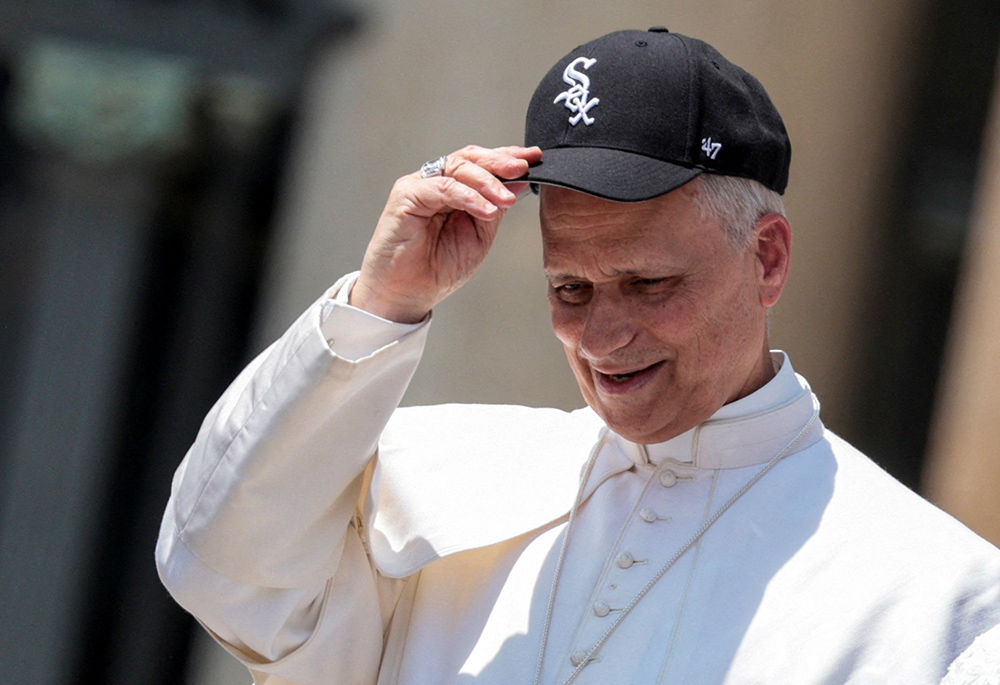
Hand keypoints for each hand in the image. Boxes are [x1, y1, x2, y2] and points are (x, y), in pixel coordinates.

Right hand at [351, 145, 541, 322]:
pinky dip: (467, 196)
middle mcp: (434, 182)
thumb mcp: (480, 234)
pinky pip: (441, 187)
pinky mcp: (406, 196)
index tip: (534, 158)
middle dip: (499, 161)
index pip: (480, 163)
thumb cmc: (438, 267)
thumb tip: (519, 181)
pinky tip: (485, 210)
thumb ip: (496, 207)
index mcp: (453, 189)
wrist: (408, 294)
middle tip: (523, 168)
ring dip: (487, 182)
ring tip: (506, 200)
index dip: (506, 157)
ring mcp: (418, 186)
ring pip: (457, 168)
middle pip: (469, 158)